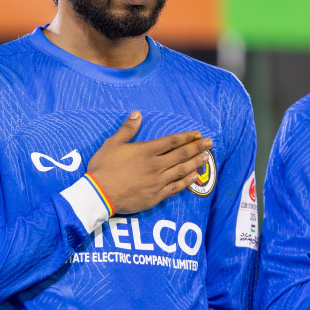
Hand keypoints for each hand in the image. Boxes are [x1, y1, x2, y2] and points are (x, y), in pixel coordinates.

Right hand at [84, 112, 210, 215]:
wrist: (100, 194)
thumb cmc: (104, 168)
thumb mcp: (112, 144)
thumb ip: (127, 129)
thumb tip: (137, 114)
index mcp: (146, 151)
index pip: (171, 141)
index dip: (186, 137)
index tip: (197, 134)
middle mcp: (155, 165)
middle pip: (181, 154)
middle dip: (197, 147)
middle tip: (210, 143)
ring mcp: (157, 181)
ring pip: (182, 170)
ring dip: (195, 162)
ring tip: (206, 157)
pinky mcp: (156, 195)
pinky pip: (176, 187)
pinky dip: (187, 181)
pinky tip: (194, 176)